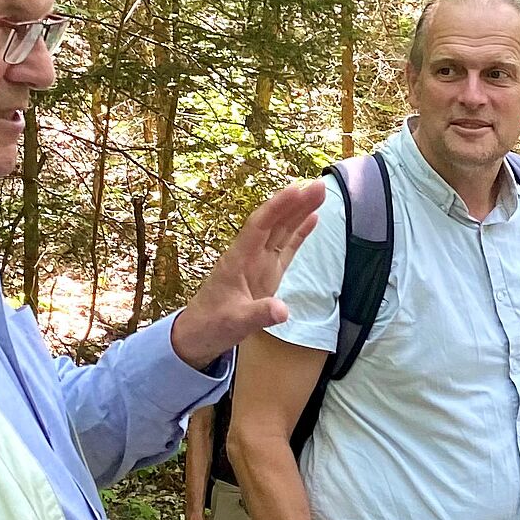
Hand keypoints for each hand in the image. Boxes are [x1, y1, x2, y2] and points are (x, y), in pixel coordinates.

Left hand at [170, 179, 325, 369]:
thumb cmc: (213, 325)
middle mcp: (250, 255)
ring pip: (282, 230)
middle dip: (296, 202)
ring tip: (320, 193)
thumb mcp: (235, 323)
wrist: (200, 334)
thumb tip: (283, 311)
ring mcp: (260, 262)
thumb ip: (259, 315)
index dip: (278, 207)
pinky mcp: (268, 272)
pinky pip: (286, 247)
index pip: (260, 226)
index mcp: (238, 260)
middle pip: (275, 222)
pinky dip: (299, 233)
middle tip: (320, 185)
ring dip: (300, 211)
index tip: (297, 189)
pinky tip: (312, 218)